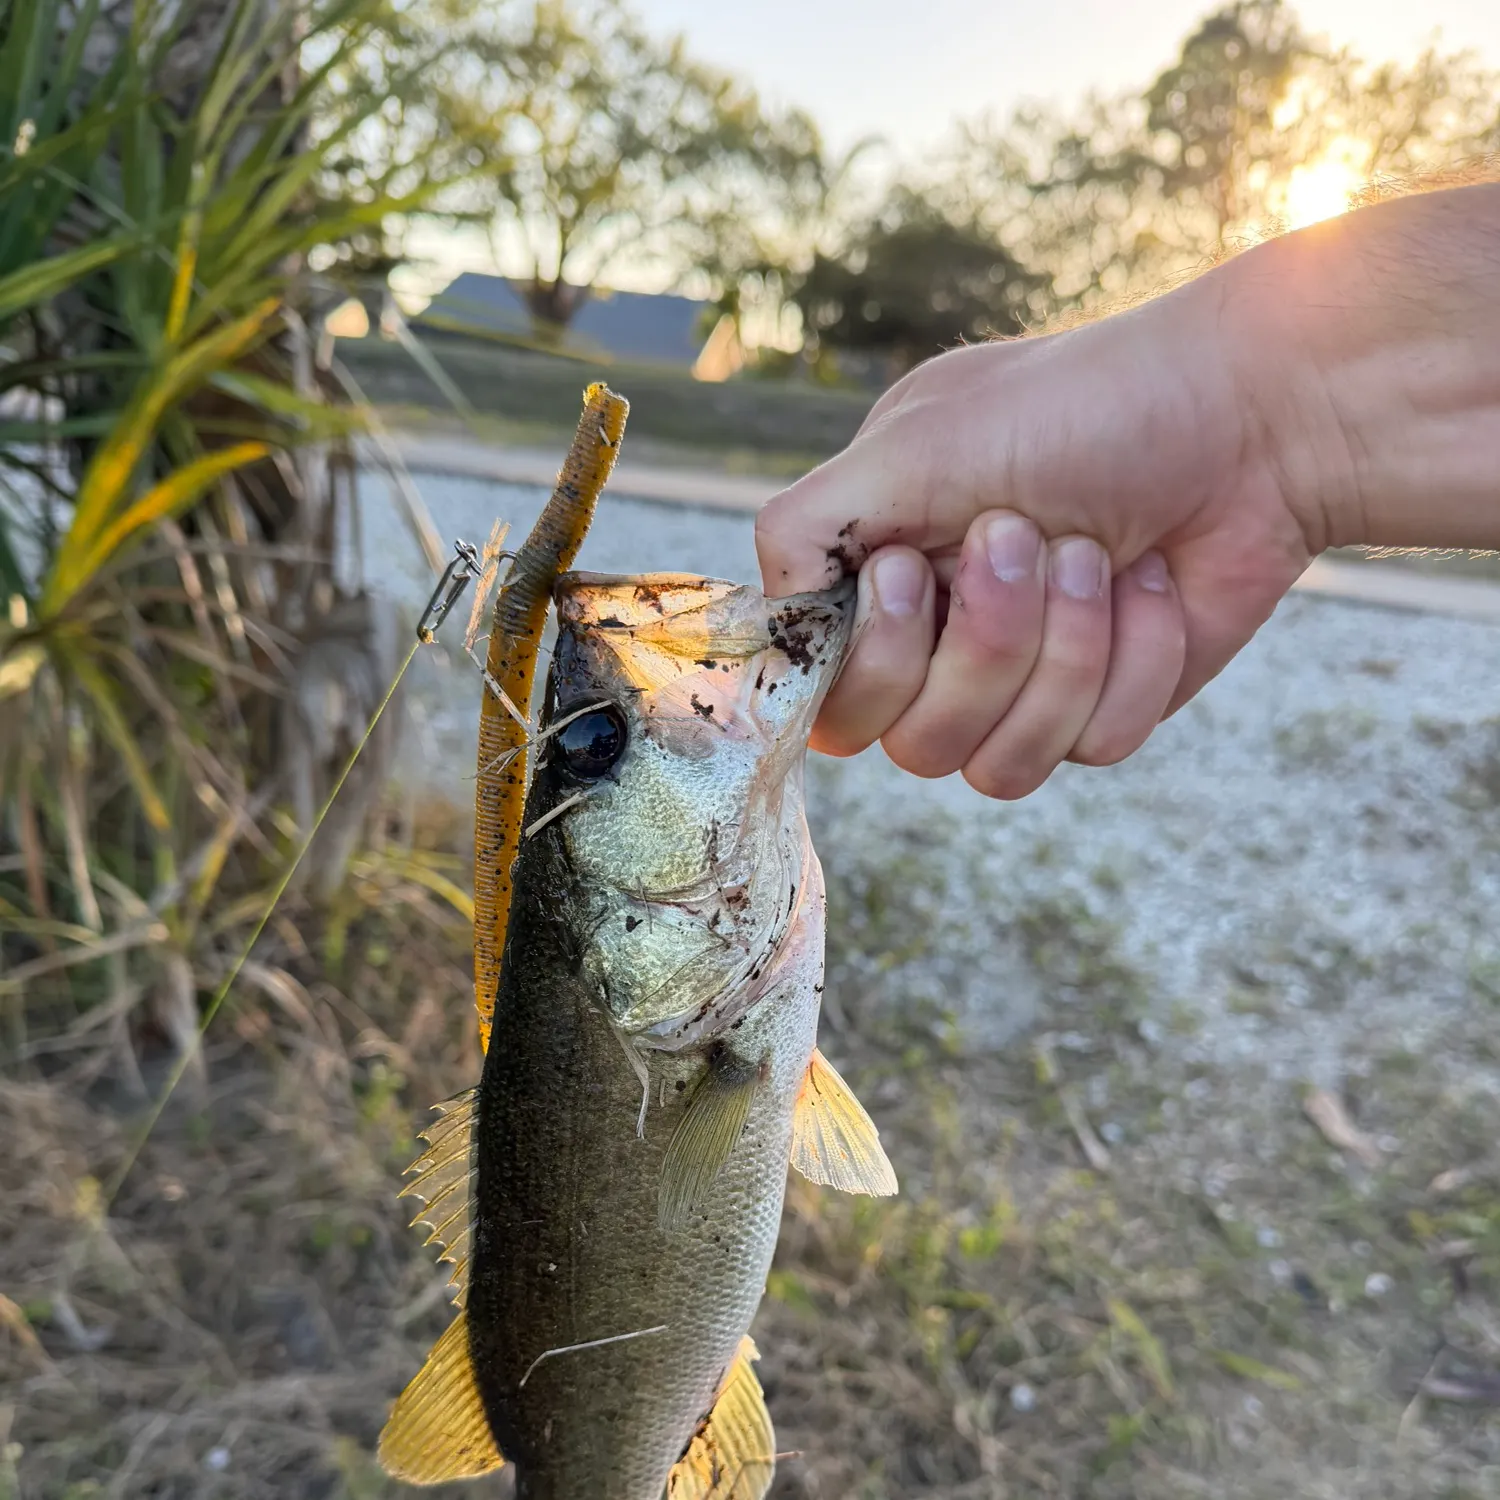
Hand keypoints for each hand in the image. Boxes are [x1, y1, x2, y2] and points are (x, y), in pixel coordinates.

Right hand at [756, 271, 1314, 797]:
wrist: (1253, 418)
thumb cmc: (1079, 408)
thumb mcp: (914, 442)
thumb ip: (808, 528)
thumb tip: (767, 616)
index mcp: (882, 577)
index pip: (828, 699)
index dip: (872, 661)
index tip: (913, 571)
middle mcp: (941, 641)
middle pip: (914, 743)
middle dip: (983, 643)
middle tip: (1025, 534)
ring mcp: (1027, 684)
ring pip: (1001, 764)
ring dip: (1060, 652)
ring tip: (1097, 553)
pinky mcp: (1107, 709)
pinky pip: (1093, 747)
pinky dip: (1133, 659)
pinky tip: (1155, 583)